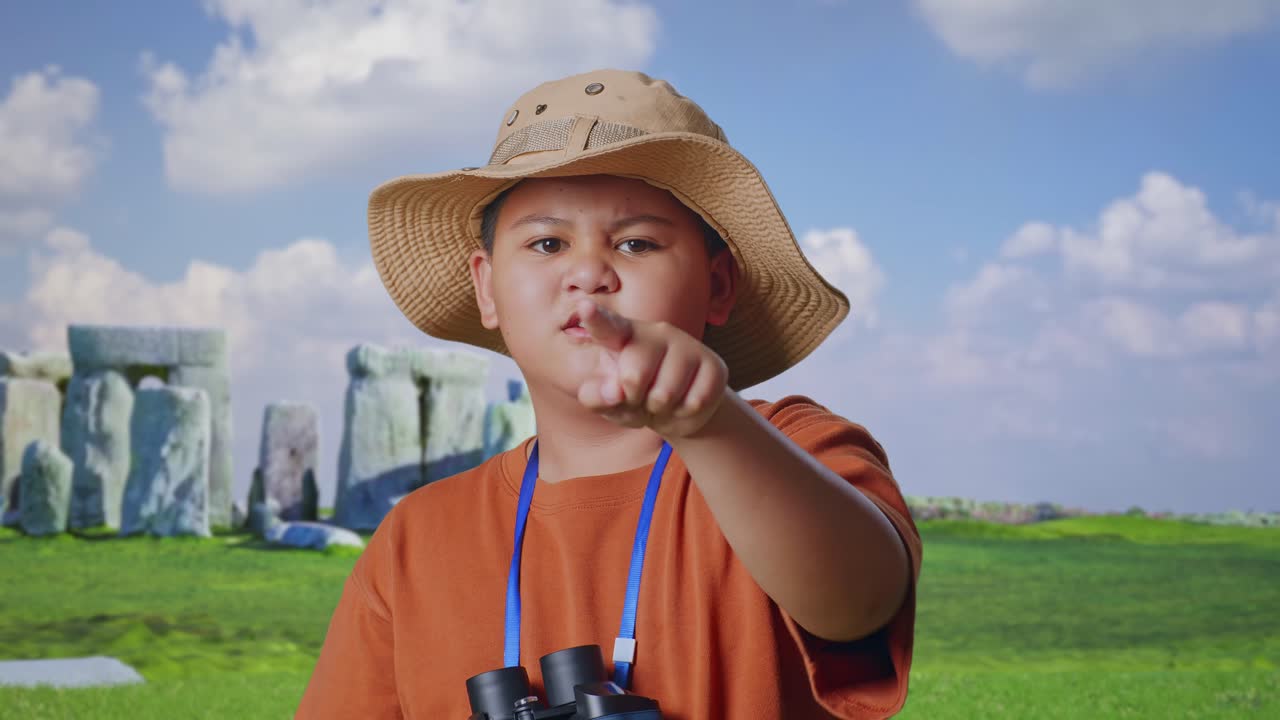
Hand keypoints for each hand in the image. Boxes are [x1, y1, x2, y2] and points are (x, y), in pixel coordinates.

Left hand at [573, 298, 728, 438]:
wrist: (679, 410)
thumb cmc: (635, 397)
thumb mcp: (609, 401)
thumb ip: (596, 397)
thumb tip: (613, 391)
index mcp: (625, 335)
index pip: (608, 326)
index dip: (595, 319)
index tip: (584, 307)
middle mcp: (657, 332)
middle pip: (634, 374)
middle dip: (633, 398)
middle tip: (639, 397)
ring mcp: (688, 346)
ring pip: (665, 394)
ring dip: (659, 410)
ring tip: (661, 402)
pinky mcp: (714, 365)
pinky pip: (693, 403)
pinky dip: (683, 415)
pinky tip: (684, 403)